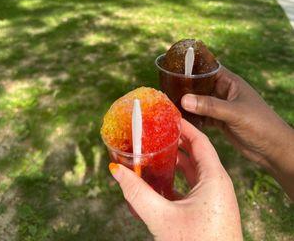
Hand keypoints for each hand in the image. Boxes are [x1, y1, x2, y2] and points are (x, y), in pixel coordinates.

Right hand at [109, 119, 242, 240]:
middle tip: (156, 133)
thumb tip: (116, 170)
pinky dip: (179, 180)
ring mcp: (217, 198)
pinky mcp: (212, 210)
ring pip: (196, 171)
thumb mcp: (162, 217)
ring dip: (177, 162)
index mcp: (215, 178)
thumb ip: (137, 193)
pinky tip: (161, 183)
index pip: (200, 140)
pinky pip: (195, 186)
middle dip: (176, 143)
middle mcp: (219, 184)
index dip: (184, 126)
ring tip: (155, 153)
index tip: (167, 117)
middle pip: (197, 153)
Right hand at [182, 66, 293, 199]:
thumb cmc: (260, 124)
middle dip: (185, 87)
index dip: (192, 68)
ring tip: (169, 104)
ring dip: (187, 103)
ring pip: (199, 101)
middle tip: (165, 89)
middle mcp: (224, 91)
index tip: (173, 69)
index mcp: (230, 82)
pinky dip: (193, 117)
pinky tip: (180, 119)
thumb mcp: (234, 113)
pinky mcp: (220, 121)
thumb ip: (210, 106)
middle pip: (200, 85)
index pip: (207, 69)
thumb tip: (184, 99)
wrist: (273, 149)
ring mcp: (221, 107)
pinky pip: (202, 116)